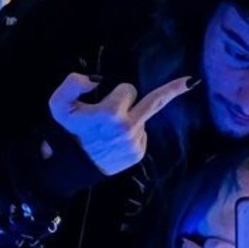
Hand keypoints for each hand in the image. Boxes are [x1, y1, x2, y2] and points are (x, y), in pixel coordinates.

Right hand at [47, 73, 194, 176]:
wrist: (72, 167)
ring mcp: (135, 142)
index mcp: (110, 113)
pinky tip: (116, 141)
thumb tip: (94, 80)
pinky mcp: (138, 154)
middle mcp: (127, 127)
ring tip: (109, 132)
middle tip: (190, 81)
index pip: (128, 89)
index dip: (117, 93)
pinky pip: (141, 134)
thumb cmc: (66, 133)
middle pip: (155, 101)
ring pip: (141, 119)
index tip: (106, 100)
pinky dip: (132, 133)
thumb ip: (72, 83)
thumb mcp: (58, 105)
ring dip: (129, 119)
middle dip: (173, 89)